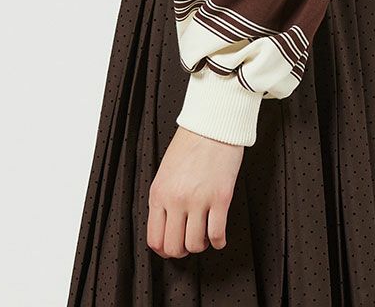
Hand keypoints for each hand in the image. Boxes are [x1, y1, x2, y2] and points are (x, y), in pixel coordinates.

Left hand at [147, 124, 243, 257]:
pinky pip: (217, 234)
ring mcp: (199, 200)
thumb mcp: (166, 171)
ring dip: (201, 245)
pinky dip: (218, 242)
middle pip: (174, 247)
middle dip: (181, 251)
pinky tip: (219, 236)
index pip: (154, 238)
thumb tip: (167, 224)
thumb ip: (164, 197)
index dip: (164, 250)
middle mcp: (176, 199)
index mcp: (159, 193)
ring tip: (204, 236)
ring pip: (195, 245)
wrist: (213, 124)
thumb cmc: (190, 143)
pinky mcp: (220, 198)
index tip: (171, 248)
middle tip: (188, 243)